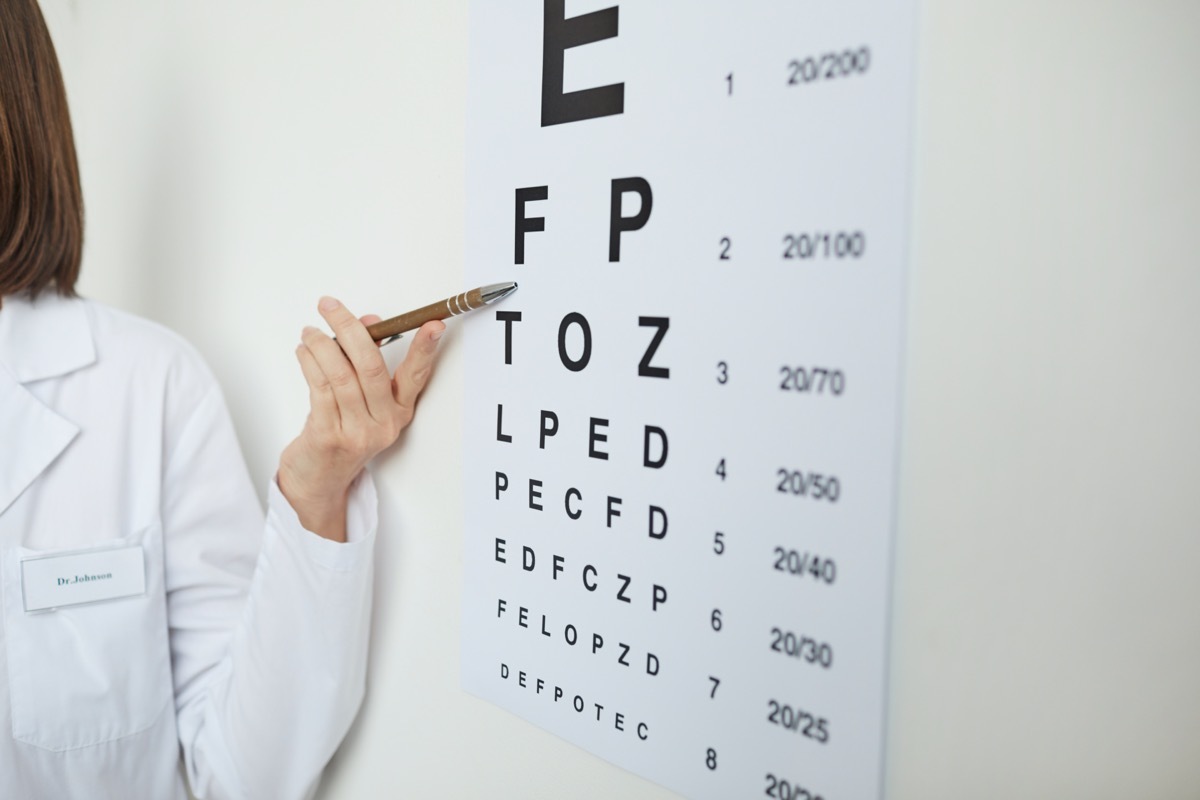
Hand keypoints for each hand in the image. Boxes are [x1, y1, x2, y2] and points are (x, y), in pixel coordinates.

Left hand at [278, 296, 443, 540]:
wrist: (319, 481)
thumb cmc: (341, 435)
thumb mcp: (360, 400)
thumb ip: (364, 361)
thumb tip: (366, 324)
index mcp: (398, 411)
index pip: (416, 375)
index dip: (424, 349)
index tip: (434, 325)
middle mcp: (383, 423)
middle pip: (371, 367)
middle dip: (349, 330)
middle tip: (330, 306)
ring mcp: (358, 432)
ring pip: (340, 375)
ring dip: (320, 345)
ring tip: (309, 331)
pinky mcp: (330, 437)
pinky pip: (320, 389)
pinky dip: (309, 363)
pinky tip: (304, 352)